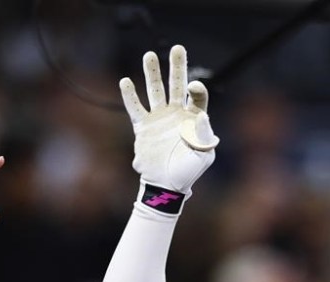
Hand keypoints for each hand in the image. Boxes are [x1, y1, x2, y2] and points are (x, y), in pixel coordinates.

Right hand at [120, 45, 217, 195]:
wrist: (166, 185)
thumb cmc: (188, 172)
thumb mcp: (202, 154)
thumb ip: (203, 135)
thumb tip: (202, 115)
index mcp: (194, 118)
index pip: (197, 95)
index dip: (196, 88)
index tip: (193, 87)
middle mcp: (176, 114)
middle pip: (177, 84)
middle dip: (177, 66)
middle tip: (177, 48)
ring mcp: (159, 118)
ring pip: (155, 90)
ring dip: (152, 73)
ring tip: (149, 55)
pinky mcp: (143, 127)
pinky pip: (135, 108)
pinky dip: (130, 96)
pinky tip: (126, 81)